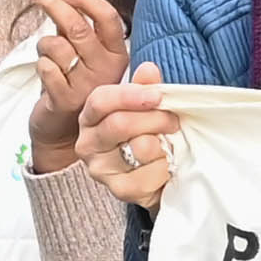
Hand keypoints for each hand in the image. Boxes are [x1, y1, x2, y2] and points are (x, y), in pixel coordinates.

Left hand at [23, 0, 134, 166]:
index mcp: (116, 55)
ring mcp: (87, 86)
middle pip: (78, 26)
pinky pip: (45, 66)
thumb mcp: (82, 56)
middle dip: (53, 4)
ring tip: (47, 57)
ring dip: (44, 45)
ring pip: (56, 45)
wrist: (66, 135)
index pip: (107, 18)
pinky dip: (40, 65)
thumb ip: (75, 28)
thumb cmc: (74, 89)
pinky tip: (46, 75)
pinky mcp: (66, 99)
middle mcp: (106, 69)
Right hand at [76, 68, 179, 210]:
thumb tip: (148, 69)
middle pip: (120, 124)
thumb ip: (145, 88)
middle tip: (173, 121)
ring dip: (163, 145)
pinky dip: (165, 169)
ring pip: (140, 148)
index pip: (101, 101)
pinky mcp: (118, 191)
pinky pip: (149, 175)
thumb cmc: (146, 136)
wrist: (154, 178)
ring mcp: (100, 169)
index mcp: (91, 117)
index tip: (157, 95)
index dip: (129, 95)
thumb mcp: (145, 109)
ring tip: (167, 146)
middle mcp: (88, 143)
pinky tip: (164, 167)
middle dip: (155, 119)